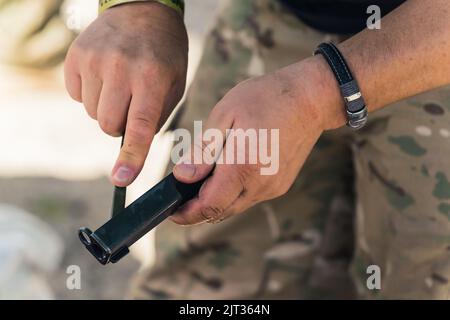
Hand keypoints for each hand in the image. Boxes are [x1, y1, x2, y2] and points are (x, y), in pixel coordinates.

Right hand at [64, 2, 187, 185]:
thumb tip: (132, 147)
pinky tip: (105, 75)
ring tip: (120, 84)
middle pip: (109, 126)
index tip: (122, 179)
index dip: (132, 156)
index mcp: (152, 78)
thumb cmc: (165, 54)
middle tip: (132, 105)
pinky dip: (90, 93)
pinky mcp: (76, 56)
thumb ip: (155, 117)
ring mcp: (94, 60)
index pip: (139, 126)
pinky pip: (76, 96)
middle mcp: (120, 69)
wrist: (143, 10)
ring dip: (106, 109)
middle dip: (120, 126)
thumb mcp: (174, 84)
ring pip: (92, 113)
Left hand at [171, 58, 328, 224]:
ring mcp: (273, 187)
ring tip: (200, 183)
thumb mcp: (225, 115)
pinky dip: (232, 193)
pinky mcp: (281, 184)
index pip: (209, 206)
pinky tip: (226, 175)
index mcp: (244, 166)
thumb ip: (203, 150)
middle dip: (197, 210)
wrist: (311, 98)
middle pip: (221, 212)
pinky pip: (249, 198)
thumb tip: (182, 176)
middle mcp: (261, 184)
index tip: (171, 211)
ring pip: (235, 206)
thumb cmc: (266, 98)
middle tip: (180, 197)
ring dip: (215, 201)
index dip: (186, 213)